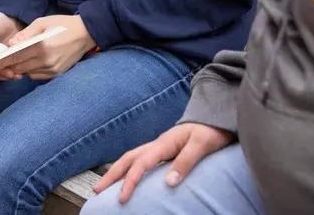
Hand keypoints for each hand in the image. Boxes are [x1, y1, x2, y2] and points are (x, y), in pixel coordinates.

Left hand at [0, 15, 96, 81]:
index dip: (1, 62)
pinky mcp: (57, 74)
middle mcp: (46, 60)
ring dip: (18, 69)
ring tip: (10, 65)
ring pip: (27, 73)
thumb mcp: (42, 22)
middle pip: (19, 67)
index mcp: (41, 46)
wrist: (86, 34)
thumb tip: (10, 45)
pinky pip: (37, 76)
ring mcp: (52, 69)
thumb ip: (25, 34)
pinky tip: (28, 64)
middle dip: (6, 68)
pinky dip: (29, 71)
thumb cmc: (63, 24)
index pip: (15, 57)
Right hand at [92, 123, 235, 203]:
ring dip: (117, 171)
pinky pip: (140, 159)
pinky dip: (129, 168)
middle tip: (96, 190)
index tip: (122, 198)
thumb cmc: (211, 130)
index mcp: (164, 143)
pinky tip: (127, 177)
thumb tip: (168, 182)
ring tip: (104, 185)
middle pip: (128, 158)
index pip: (141, 163)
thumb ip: (186, 162)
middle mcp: (158, 144)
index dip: (130, 181)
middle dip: (111, 174)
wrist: (217, 116)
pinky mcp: (164, 150)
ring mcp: (159, 146)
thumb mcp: (202, 145)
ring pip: (131, 158)